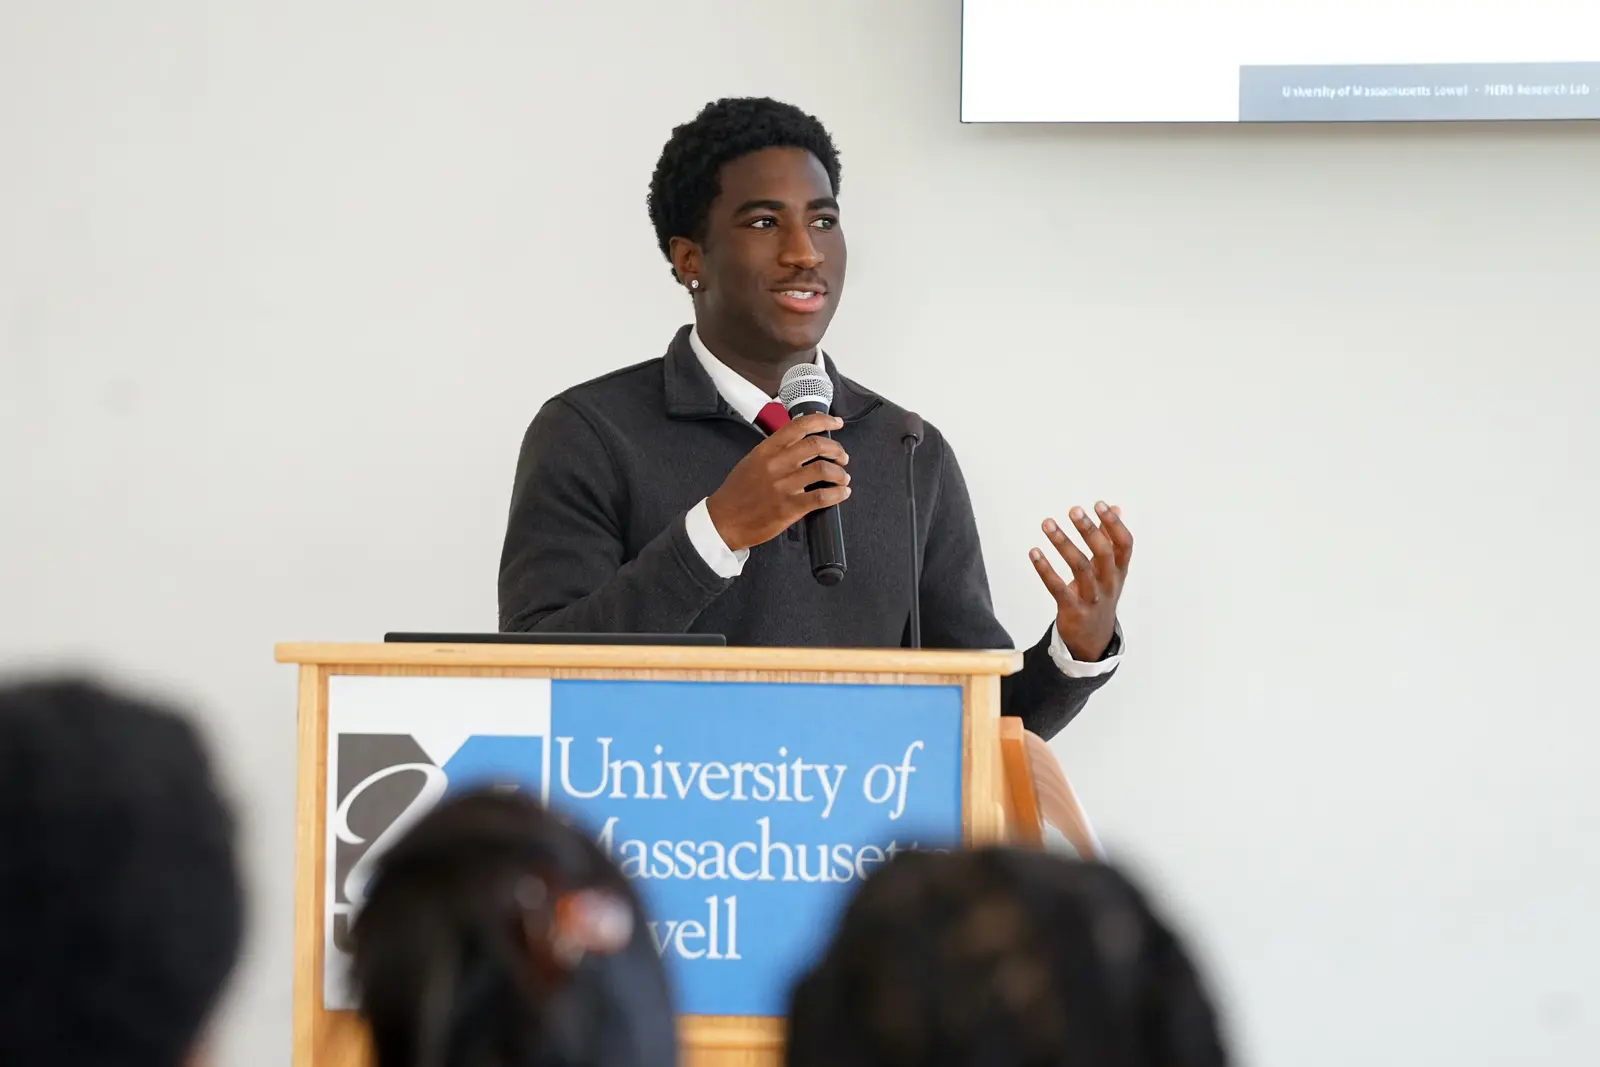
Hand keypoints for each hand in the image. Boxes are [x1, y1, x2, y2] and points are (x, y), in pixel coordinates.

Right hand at [706, 413, 850, 550]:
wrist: (723, 521)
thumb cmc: (736, 494)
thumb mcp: (751, 462)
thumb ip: (774, 451)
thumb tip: (800, 445)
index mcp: (766, 450)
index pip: (799, 426)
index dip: (823, 421)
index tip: (836, 422)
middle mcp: (776, 464)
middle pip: (817, 445)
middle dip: (836, 449)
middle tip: (842, 457)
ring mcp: (783, 486)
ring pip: (824, 470)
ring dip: (840, 473)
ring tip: (842, 477)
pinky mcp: (789, 507)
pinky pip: (822, 497)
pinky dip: (838, 493)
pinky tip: (841, 493)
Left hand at [1029, 501, 1132, 661]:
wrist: (1093, 639)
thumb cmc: (1099, 595)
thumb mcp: (1109, 570)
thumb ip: (1110, 539)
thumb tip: (1116, 508)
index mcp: (1119, 572)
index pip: (1124, 545)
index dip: (1114, 524)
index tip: (1099, 504)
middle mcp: (1108, 584)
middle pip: (1103, 554)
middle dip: (1089, 530)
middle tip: (1073, 510)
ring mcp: (1092, 599)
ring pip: (1080, 568)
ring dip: (1063, 543)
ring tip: (1048, 523)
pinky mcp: (1072, 610)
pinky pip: (1057, 588)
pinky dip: (1045, 569)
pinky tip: (1034, 552)